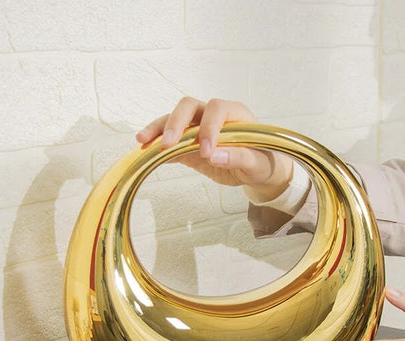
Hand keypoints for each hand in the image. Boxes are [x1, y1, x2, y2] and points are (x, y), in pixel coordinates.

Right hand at [136, 97, 292, 201]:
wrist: (256, 169)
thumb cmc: (262, 162)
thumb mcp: (258, 164)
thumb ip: (240, 158)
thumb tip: (215, 155)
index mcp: (235, 114)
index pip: (217, 109)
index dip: (209, 127)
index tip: (206, 152)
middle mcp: (213, 115)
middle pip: (189, 106)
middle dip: (176, 123)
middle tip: (167, 144)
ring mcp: (198, 126)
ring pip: (174, 119)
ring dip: (158, 129)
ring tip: (143, 141)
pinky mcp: (188, 142)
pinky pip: (171, 140)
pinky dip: (158, 145)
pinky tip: (146, 152)